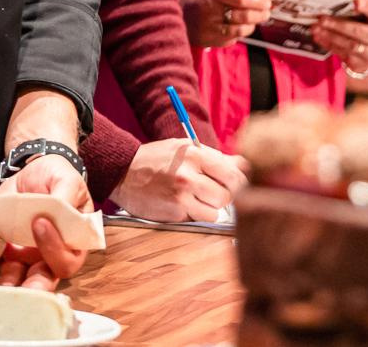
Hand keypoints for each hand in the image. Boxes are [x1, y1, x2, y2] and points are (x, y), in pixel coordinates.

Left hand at [0, 154, 93, 292]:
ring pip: (14, 276)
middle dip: (32, 289)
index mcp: (71, 243)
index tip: (40, 223)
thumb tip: (61, 207)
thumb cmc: (57, 178)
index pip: (67, 259)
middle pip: (43, 279)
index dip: (54, 248)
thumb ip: (65, 195)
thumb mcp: (66, 180)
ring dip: (2, 285)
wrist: (33, 171)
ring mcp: (24, 254)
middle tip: (22, 291)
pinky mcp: (2, 246)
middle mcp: (48, 255)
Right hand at [108, 139, 246, 221]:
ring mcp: (181, 197)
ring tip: (195, 198)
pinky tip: (182, 204)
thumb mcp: (184, 149)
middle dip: (223, 196)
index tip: (233, 184)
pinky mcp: (174, 214)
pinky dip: (195, 215)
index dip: (238, 182)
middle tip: (211, 191)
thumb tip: (244, 165)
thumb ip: (215, 158)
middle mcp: (189, 176)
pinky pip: (198, 220)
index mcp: (194, 155)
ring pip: (215, 212)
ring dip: (209, 208)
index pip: (234, 174)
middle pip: (228, 196)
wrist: (123, 172)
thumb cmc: (157, 159)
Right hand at [176, 0, 271, 48]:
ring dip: (251, 25)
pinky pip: (231, 40)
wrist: (164, 9)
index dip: (259, 2)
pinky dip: (237, 34)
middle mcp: (210, 11)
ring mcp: (208, 29)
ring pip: (241, 31)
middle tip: (266, 12)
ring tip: (251, 19)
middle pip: (245, 17)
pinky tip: (233, 26)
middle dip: (260, 14)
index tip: (268, 2)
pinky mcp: (207, 41)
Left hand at [311, 0, 367, 79]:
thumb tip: (334, 0)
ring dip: (330, 36)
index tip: (355, 1)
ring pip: (351, 45)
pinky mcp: (362, 64)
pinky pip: (344, 54)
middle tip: (322, 19)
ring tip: (315, 28)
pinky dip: (329, 45)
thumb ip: (357, 7)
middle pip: (361, 33)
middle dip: (339, 26)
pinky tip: (318, 37)